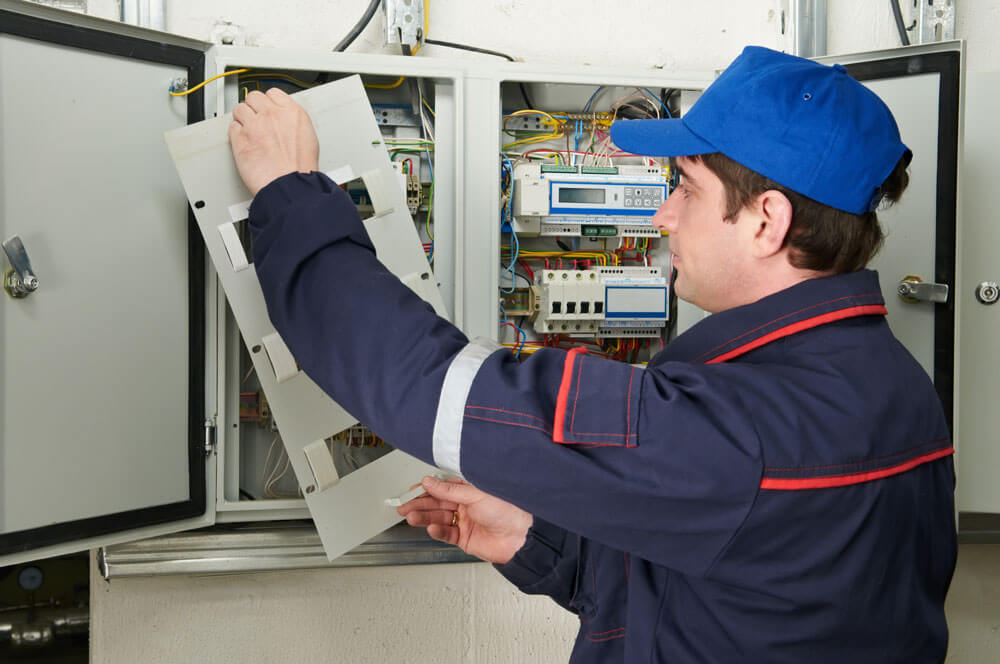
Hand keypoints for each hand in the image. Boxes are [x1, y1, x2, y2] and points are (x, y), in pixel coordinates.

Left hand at [228, 88, 319, 195]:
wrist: (290, 184)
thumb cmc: (300, 168)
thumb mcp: (309, 137)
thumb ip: (293, 123)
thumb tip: (286, 122)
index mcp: (291, 112)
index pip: (273, 93)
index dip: (269, 102)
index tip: (267, 108)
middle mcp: (271, 114)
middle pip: (253, 97)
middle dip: (253, 107)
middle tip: (256, 119)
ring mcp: (254, 125)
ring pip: (239, 109)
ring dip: (242, 118)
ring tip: (248, 130)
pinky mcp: (240, 139)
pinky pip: (232, 127)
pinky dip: (235, 133)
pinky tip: (244, 141)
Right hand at [397, 477, 532, 564]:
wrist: (521, 537)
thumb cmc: (508, 510)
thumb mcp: (475, 494)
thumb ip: (449, 490)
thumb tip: (430, 481)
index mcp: (469, 490)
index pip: (442, 488)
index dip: (426, 489)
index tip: (411, 490)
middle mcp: (466, 505)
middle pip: (437, 504)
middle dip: (420, 504)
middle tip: (404, 506)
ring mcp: (465, 522)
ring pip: (439, 518)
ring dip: (424, 517)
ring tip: (411, 517)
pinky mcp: (465, 538)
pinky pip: (447, 533)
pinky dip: (438, 531)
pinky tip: (431, 528)